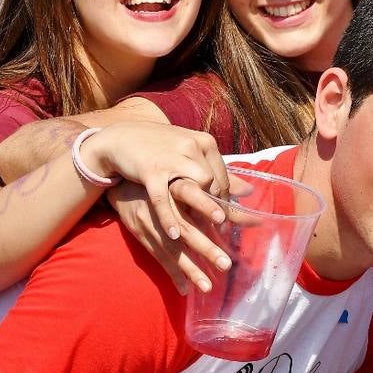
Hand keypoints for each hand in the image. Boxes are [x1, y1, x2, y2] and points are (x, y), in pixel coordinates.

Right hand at [84, 121, 229, 231]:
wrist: (121, 137)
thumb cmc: (160, 147)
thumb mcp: (190, 152)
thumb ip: (217, 171)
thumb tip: (251, 190)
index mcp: (203, 142)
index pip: (222, 176)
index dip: (227, 200)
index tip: (226, 219)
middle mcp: (190, 147)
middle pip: (213, 183)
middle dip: (219, 207)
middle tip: (223, 228)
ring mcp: (170, 159)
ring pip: (193, 189)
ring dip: (205, 209)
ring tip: (215, 227)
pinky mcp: (150, 171)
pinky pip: (162, 199)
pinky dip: (169, 217)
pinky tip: (175, 235)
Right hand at [110, 178, 232, 294]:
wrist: (121, 181)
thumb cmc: (164, 179)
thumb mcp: (188, 175)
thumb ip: (221, 183)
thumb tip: (250, 191)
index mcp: (176, 186)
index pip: (193, 195)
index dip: (207, 206)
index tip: (223, 220)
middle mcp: (162, 205)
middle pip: (185, 228)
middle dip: (205, 248)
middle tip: (225, 264)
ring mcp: (149, 221)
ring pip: (171, 248)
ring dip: (189, 268)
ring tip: (207, 286)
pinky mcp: (140, 233)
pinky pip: (157, 256)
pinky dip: (171, 273)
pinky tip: (184, 289)